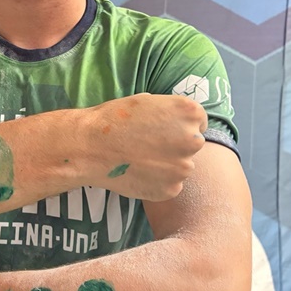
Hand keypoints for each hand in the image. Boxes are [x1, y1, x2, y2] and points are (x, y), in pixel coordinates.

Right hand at [84, 93, 206, 201]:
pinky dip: (158, 182)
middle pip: (193, 145)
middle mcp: (193, 140)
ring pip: (181, 167)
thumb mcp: (148, 101)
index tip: (165, 130)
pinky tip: (139, 172)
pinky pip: (170, 185)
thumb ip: (170, 112)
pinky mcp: (171, 188)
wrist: (91, 147)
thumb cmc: (115, 119)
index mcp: (190, 113)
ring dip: (167, 166)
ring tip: (141, 160)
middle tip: (150, 146)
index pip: (199, 122)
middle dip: (176, 146)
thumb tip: (179, 122)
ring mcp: (183, 167)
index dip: (180, 126)